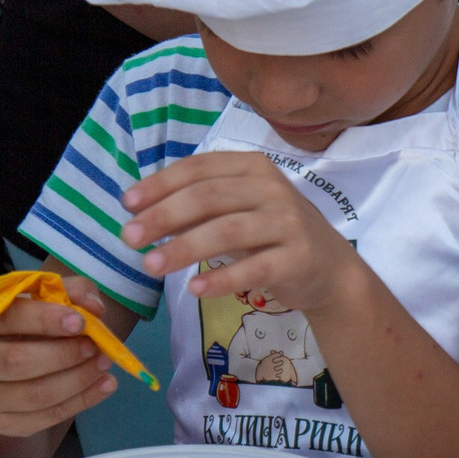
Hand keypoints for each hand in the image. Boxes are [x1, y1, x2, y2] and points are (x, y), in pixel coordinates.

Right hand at [0, 285, 119, 437]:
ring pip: (35, 395)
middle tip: (95, 348)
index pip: (8, 319)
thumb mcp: (51, 300)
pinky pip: (46, 417)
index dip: (45, 320)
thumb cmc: (32, 328)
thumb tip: (93, 307)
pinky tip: (104, 386)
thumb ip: (73, 293)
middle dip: (64, 355)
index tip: (80, 322)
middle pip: (17, 361)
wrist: (9, 371)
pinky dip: (82, 401)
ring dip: (78, 380)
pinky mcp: (2, 423)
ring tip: (104, 364)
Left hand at [123, 151, 362, 316]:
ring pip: (228, 231)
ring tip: (150, 266)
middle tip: (129, 238)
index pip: (199, 168)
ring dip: (184, 248)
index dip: (160, 184)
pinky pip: (255, 268)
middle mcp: (273, 188)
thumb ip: (197, 208)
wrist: (331, 270)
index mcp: (253, 167)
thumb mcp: (237, 212)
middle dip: (164, 216)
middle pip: (210, 197)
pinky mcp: (299, 258)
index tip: (127, 204)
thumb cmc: (273, 235)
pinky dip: (222, 279)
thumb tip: (140, 213)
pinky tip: (195, 290)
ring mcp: (289, 222)